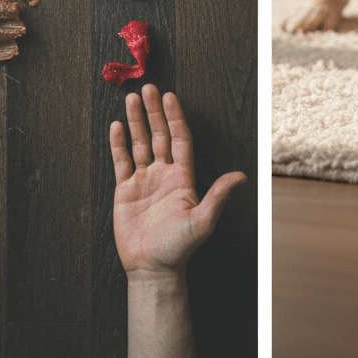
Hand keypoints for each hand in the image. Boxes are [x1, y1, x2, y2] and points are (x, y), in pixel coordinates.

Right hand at [110, 84, 244, 278]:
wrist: (152, 269)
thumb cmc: (179, 248)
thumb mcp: (202, 221)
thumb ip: (218, 196)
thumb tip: (241, 176)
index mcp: (182, 177)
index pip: (179, 139)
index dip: (174, 117)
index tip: (170, 97)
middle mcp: (164, 174)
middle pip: (158, 135)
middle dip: (154, 112)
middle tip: (148, 88)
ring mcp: (144, 180)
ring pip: (139, 143)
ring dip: (136, 121)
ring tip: (131, 99)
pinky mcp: (125, 191)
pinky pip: (121, 161)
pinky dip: (118, 144)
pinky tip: (116, 126)